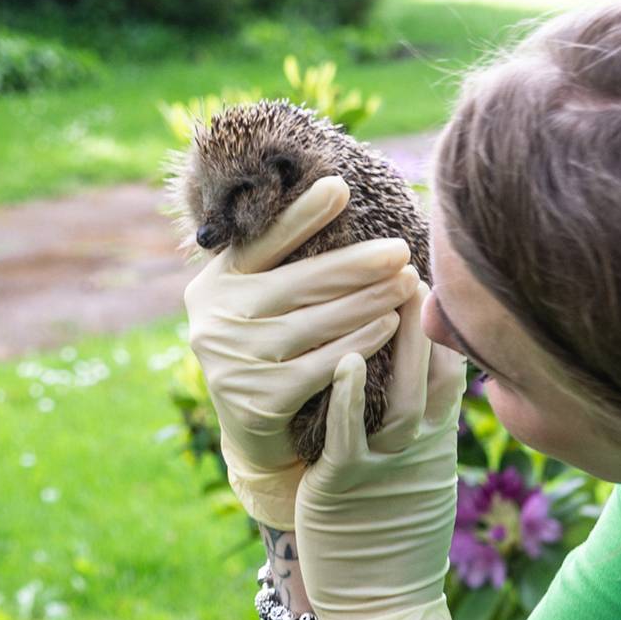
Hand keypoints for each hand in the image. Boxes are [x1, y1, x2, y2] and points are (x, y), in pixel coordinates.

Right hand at [183, 175, 420, 529]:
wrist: (255, 432)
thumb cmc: (270, 347)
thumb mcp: (260, 298)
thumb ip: (279, 262)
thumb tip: (335, 189)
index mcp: (215, 283)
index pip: (262, 243)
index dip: (300, 215)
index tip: (340, 187)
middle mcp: (214, 318)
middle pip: (297, 284)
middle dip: (356, 265)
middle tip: (401, 251)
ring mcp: (233, 361)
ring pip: (314, 324)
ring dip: (367, 302)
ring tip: (406, 284)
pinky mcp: (257, 400)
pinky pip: (319, 365)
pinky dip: (358, 343)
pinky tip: (390, 326)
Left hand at [293, 279, 469, 619]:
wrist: (382, 606)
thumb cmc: (395, 538)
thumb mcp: (423, 473)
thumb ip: (426, 425)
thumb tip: (430, 377)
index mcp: (438, 442)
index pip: (454, 370)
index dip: (447, 324)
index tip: (436, 277)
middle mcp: (421, 450)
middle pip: (433, 372)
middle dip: (425, 318)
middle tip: (413, 263)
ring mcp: (387, 467)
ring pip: (399, 395)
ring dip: (395, 343)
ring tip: (386, 291)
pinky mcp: (348, 486)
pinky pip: (349, 434)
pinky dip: (347, 396)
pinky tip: (342, 356)